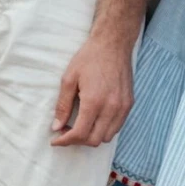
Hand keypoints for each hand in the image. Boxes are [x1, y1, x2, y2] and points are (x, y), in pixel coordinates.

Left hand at [51, 31, 133, 147]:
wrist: (113, 44)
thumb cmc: (89, 58)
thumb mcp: (69, 79)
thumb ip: (62, 105)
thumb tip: (56, 126)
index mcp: (94, 102)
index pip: (80, 134)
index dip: (65, 141)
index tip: (55, 139)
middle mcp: (111, 108)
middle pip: (94, 140)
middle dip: (77, 140)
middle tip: (66, 131)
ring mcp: (122, 107)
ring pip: (107, 136)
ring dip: (92, 136)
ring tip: (80, 125)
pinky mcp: (129, 104)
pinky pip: (117, 127)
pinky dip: (104, 129)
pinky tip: (94, 119)